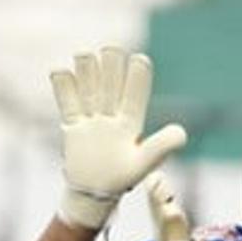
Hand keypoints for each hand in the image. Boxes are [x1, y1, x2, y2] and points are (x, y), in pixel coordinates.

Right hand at [52, 47, 185, 229]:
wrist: (93, 192)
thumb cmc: (122, 177)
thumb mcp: (145, 164)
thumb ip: (161, 146)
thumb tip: (181, 132)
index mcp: (131, 122)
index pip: (134, 96)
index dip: (137, 78)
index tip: (140, 58)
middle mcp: (111, 116)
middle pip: (110, 87)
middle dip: (111, 67)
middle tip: (111, 48)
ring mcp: (91, 120)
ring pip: (89, 91)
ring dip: (87, 73)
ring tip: (84, 53)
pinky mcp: (73, 127)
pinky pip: (67, 105)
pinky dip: (63, 89)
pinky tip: (60, 70)